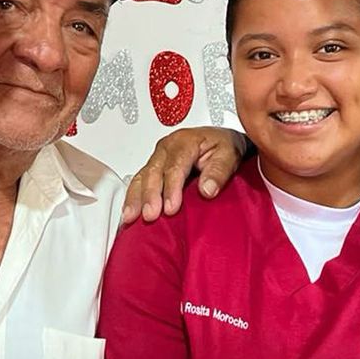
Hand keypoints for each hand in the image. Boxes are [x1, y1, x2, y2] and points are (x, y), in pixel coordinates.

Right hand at [121, 127, 247, 223]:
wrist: (221, 141)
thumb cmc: (223, 147)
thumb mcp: (230, 154)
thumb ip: (219, 171)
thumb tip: (207, 190)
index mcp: (185, 141)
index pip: (174, 166)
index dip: (171, 188)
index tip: (171, 208)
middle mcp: (167, 147)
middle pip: (153, 172)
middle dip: (149, 195)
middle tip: (150, 215)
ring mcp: (158, 157)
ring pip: (141, 176)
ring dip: (135, 198)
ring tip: (131, 217)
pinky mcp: (154, 167)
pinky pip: (139, 181)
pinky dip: (132, 197)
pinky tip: (129, 212)